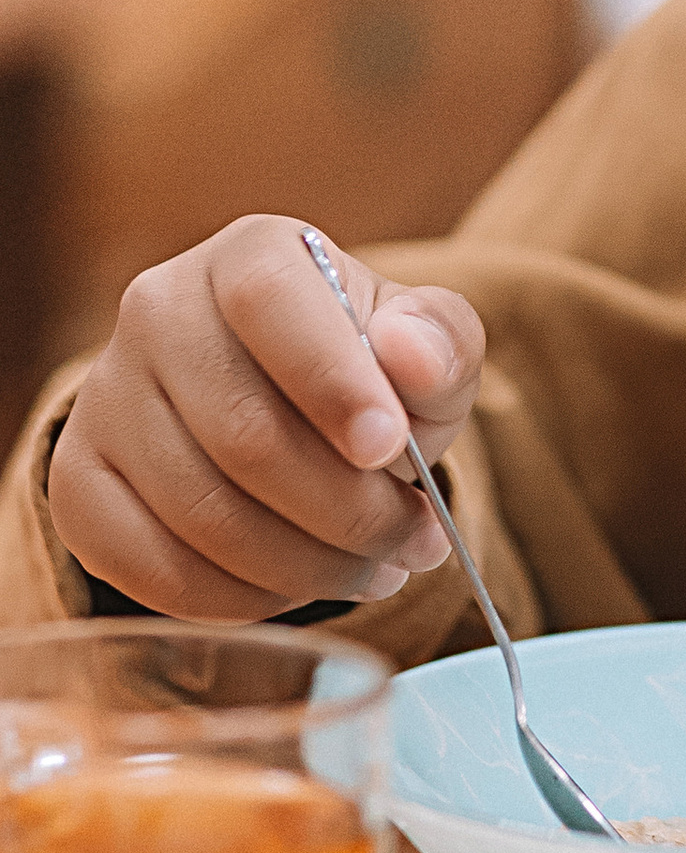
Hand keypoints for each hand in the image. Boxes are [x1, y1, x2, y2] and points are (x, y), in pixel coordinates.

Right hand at [48, 215, 484, 620]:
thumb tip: (411, 356)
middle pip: (242, 432)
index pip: (269, 302)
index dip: (331, 381)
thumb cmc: (364, 370)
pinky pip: (153, 567)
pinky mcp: (78, 480)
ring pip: (202, 512)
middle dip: (348, 510)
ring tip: (376, 570)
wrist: (281, 405)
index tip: (390, 449)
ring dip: (307, 565)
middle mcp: (158, 311)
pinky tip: (299, 587)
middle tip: (416, 545)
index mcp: (249, 254)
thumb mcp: (425, 345)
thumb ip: (440, 344)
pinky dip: (241, 597)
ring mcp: (105, 396)